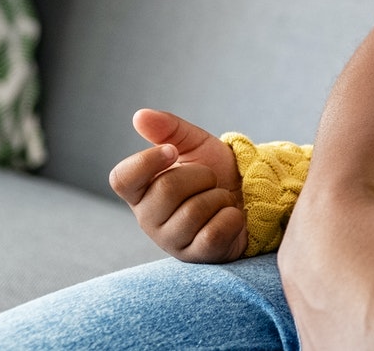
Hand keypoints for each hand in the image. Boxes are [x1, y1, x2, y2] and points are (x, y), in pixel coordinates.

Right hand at [108, 108, 246, 262]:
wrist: (252, 194)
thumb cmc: (217, 171)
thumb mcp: (196, 145)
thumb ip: (169, 129)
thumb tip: (140, 115)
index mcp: (142, 190)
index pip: (121, 178)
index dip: (146, 161)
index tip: (172, 151)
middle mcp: (148, 219)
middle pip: (167, 189)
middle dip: (201, 176)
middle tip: (210, 180)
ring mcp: (171, 241)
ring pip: (194, 211)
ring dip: (219, 197)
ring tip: (220, 200)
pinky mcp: (197, 257)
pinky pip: (215, 232)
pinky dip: (232, 218)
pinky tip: (230, 217)